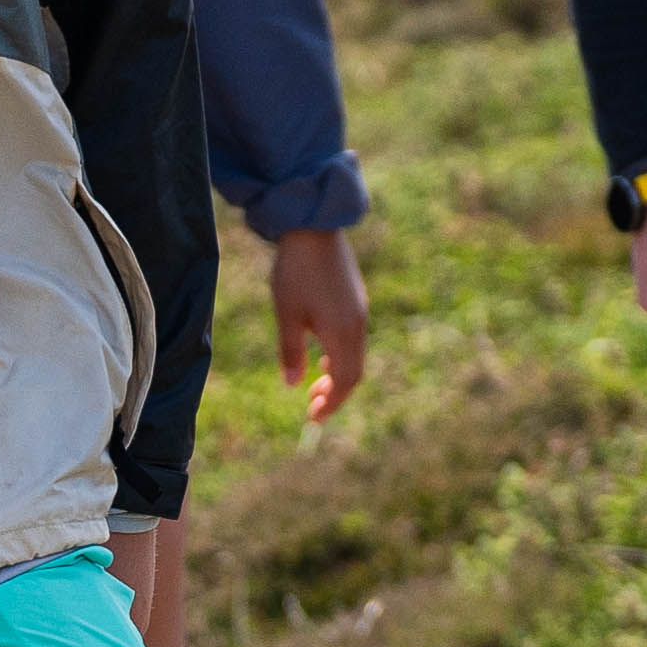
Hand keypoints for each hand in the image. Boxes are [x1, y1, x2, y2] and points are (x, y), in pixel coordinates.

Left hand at [267, 222, 372, 421]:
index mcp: (343, 333)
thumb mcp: (287, 314)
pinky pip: (353, 339)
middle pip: (355, 372)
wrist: (314, 228)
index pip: (346, 381)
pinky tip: (322, 355)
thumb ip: (291, 352)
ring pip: (355, 355)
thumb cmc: (296, 272)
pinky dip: (340, 356)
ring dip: (337, 375)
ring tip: (315, 384)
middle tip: (312, 408)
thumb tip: (293, 384)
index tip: (314, 418)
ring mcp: (359, 311)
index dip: (332, 403)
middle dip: (335, 394)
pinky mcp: (356, 299)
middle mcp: (357, 325)